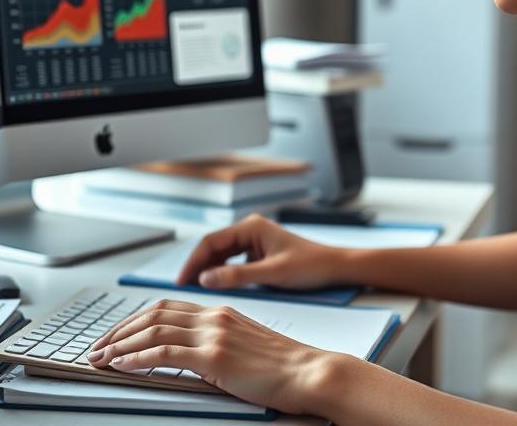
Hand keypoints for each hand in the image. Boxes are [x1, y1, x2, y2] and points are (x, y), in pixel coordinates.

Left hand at [87, 298, 344, 413]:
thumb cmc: (283, 366)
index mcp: (220, 312)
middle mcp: (214, 316)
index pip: (166, 307)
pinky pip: (165, 353)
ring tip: (101, 358)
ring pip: (153, 331)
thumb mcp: (244, 345)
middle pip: (153, 314)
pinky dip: (137, 358)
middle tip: (98, 346)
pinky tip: (123, 365)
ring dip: (120, 344)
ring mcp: (214, 334)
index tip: (116, 335)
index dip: (135, 320)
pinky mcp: (215, 356)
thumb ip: (216, 342)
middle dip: (119, 330)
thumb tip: (187, 356)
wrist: (309, 372)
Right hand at [176, 214, 347, 290]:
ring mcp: (255, 242)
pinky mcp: (259, 254)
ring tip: (195, 289)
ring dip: (209, 270)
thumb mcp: (272, 274)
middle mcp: (250, 230)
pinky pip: (233, 262)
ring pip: (222, 255)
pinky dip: (223, 274)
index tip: (181, 280)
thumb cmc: (309, 266)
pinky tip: (217, 287)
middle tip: (182, 288)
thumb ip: (237, 276)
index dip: (193, 261)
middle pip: (214, 247)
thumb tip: (205, 279)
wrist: (335, 268)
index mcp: (251, 227)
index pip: (211, 241)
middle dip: (198, 266)